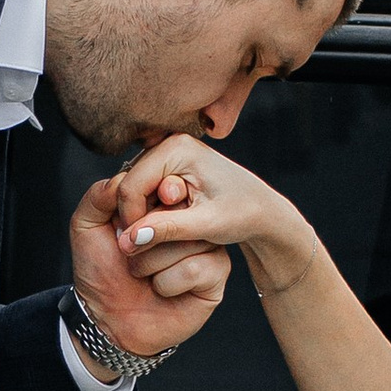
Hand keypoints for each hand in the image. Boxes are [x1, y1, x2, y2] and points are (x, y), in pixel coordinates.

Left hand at [67, 171, 229, 363]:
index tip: (131, 218)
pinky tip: (162, 291)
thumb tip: (125, 176)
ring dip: (151, 263)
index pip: (168, 181)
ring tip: (143, 274)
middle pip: (182, 208)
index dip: (151, 197)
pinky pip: (197, 268)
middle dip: (144, 235)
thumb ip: (98, 194)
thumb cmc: (100, 271)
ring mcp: (206, 246)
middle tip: (128, 250)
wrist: (107, 319)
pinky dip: (167, 283)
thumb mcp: (86, 226)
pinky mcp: (215, 274)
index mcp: (161, 203)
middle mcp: (188, 220)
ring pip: (188, 239)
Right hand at [107, 136, 315, 294]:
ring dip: (140, 216)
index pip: (131, 186)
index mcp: (177, 149)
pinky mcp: (168, 165)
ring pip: (133, 187)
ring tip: (159, 237)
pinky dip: (147, 211)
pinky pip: (143, 189)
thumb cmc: (241, 214)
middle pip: (128, 184)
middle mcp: (169, 143)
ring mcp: (168, 152)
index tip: (139, 248)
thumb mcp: (206, 226)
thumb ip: (167, 230)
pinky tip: (162, 228)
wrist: (262, 209)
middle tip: (147, 246)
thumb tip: (128, 239)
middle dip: (133, 217)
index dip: (130, 220)